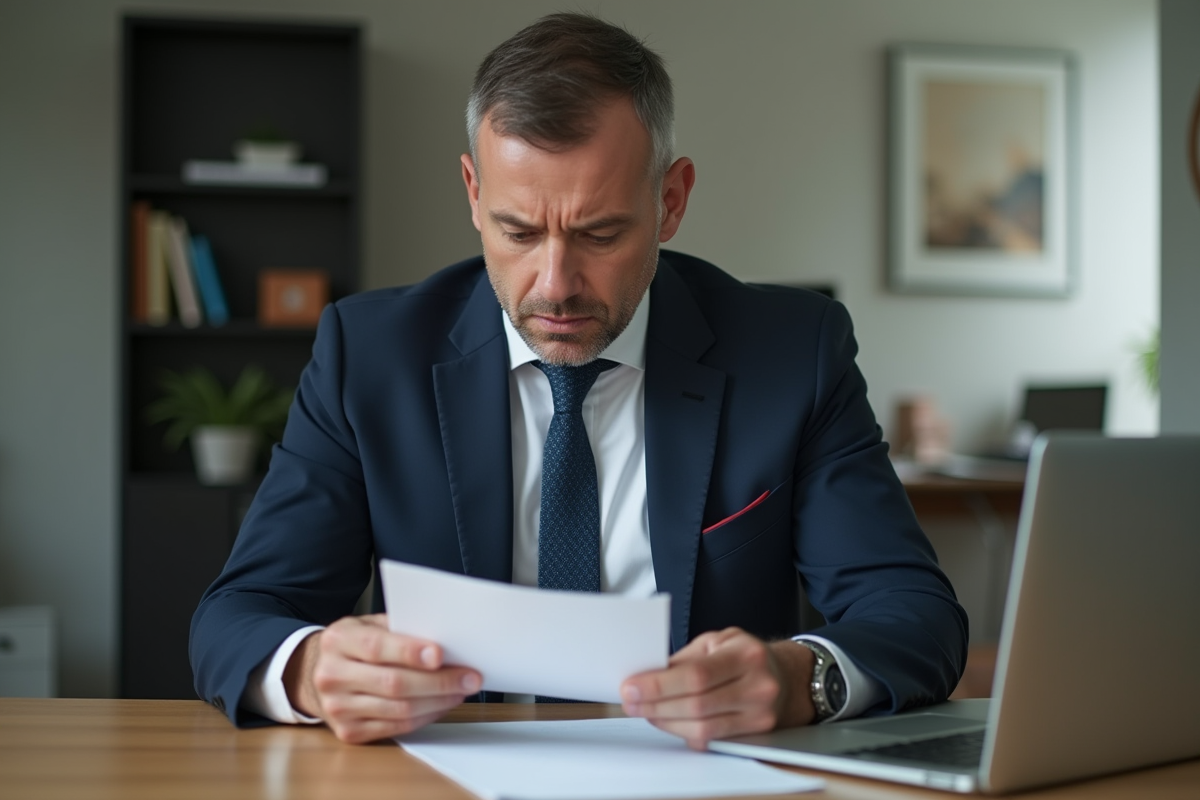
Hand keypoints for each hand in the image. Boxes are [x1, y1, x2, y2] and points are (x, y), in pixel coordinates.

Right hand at [283, 613, 481, 743]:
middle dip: (439, 681)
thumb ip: (399, 629)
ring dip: (438, 701)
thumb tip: (446, 639)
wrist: (316, 673)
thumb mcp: (368, 625)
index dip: (410, 651)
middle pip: (393, 683)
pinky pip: (396, 727)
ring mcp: (338, 708)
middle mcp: (332, 675)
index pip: (377, 647)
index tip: (441, 654)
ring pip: (399, 710)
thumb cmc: (354, 645)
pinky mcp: (348, 732)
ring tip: (461, 690)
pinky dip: (425, 717)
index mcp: (337, 641)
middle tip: (470, 677)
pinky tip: (441, 705)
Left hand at [619, 627, 815, 748]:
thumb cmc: (747, 655)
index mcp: (746, 655)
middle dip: (656, 705)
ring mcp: (760, 714)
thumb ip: (686, 657)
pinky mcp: (756, 734)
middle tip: (630, 702)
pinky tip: (668, 720)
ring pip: (702, 728)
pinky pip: (711, 740)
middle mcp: (758, 686)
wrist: (789, 676)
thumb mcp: (719, 640)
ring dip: (666, 722)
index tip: (631, 687)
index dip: (659, 685)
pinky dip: (684, 732)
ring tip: (646, 711)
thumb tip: (649, 674)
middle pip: (697, 705)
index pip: (697, 675)